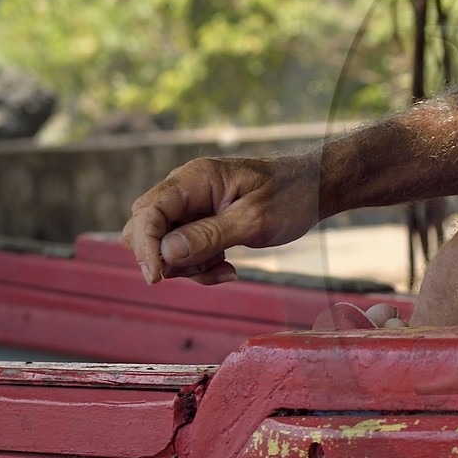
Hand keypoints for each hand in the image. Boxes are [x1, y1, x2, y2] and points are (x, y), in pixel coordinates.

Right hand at [121, 153, 320, 285]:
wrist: (312, 190)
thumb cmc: (289, 196)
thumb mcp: (254, 219)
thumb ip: (210, 236)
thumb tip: (166, 253)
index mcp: (194, 179)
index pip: (148, 211)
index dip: (145, 246)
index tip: (156, 277)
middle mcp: (185, 190)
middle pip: (145, 229)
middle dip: (167, 259)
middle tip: (205, 269)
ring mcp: (190, 208)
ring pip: (163, 246)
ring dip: (188, 267)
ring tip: (225, 269)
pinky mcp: (199, 224)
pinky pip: (183, 252)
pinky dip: (200, 266)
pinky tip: (227, 268)